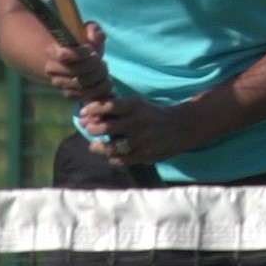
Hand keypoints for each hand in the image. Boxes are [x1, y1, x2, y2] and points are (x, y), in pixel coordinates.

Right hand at [43, 22, 113, 101]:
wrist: (78, 61)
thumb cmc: (85, 45)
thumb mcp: (89, 32)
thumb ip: (94, 30)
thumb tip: (96, 36)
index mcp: (54, 51)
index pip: (63, 54)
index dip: (82, 53)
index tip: (91, 50)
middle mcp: (52, 68)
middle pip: (77, 71)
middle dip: (96, 67)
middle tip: (103, 62)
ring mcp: (59, 83)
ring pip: (82, 85)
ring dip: (99, 78)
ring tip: (104, 71)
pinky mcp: (68, 94)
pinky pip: (84, 95)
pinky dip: (98, 90)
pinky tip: (104, 82)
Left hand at [78, 95, 201, 165]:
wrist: (182, 127)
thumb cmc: (153, 114)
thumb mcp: (138, 105)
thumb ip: (116, 110)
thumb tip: (88, 114)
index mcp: (136, 105)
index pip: (109, 105)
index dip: (92, 109)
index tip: (83, 113)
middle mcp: (138, 121)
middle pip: (107, 127)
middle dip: (93, 129)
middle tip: (89, 129)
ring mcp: (142, 139)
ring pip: (112, 147)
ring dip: (99, 147)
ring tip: (94, 146)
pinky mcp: (146, 154)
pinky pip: (122, 159)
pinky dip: (113, 158)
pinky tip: (111, 155)